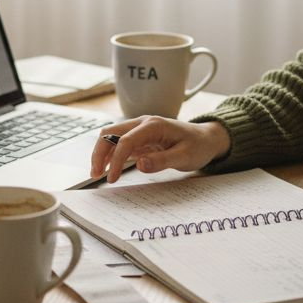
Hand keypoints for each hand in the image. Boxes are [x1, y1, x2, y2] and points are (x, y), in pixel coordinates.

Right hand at [91, 116, 231, 183]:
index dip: (115, 160)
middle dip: (99, 153)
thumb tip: (140, 164)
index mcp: (153, 125)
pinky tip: (108, 168)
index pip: (125, 141)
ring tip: (98, 173)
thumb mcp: (185, 156)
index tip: (111, 178)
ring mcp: (140, 129)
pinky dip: (110, 155)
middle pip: (110, 133)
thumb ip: (162, 160)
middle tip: (96, 174)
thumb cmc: (198, 146)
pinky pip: (119, 143)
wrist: (207, 138)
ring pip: (111, 137)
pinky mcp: (140, 137)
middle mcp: (143, 123)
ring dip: (102, 153)